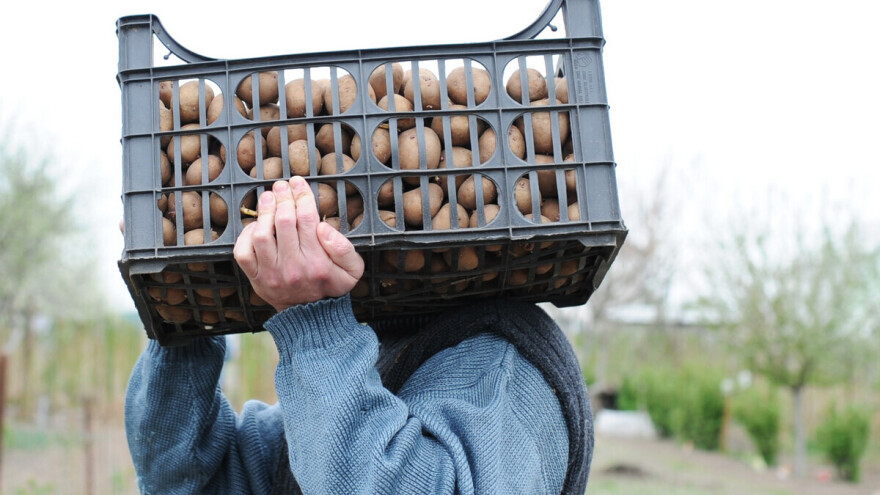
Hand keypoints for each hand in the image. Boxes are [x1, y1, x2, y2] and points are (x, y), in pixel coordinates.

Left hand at [233, 176, 363, 311]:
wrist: (312, 316)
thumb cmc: (332, 287)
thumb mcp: (353, 270)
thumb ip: (343, 248)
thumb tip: (322, 226)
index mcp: (317, 262)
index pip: (306, 219)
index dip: (302, 196)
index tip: (298, 183)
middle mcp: (293, 267)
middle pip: (284, 222)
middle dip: (282, 198)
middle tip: (282, 186)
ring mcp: (271, 274)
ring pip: (262, 235)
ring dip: (264, 212)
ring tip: (268, 198)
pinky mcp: (256, 278)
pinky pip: (243, 253)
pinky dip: (246, 236)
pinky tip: (256, 225)